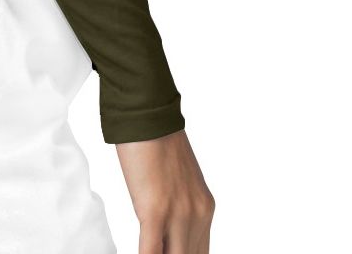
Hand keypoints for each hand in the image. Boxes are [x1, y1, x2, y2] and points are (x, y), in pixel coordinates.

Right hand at [115, 128, 214, 252]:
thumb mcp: (177, 180)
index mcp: (204, 207)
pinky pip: (151, 252)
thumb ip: (178, 208)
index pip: (200, 253)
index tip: (169, 252)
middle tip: (157, 252)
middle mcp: (198, 214)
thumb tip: (165, 230)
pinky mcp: (155, 210)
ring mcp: (178, 214)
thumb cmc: (155, 141)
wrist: (146, 113)